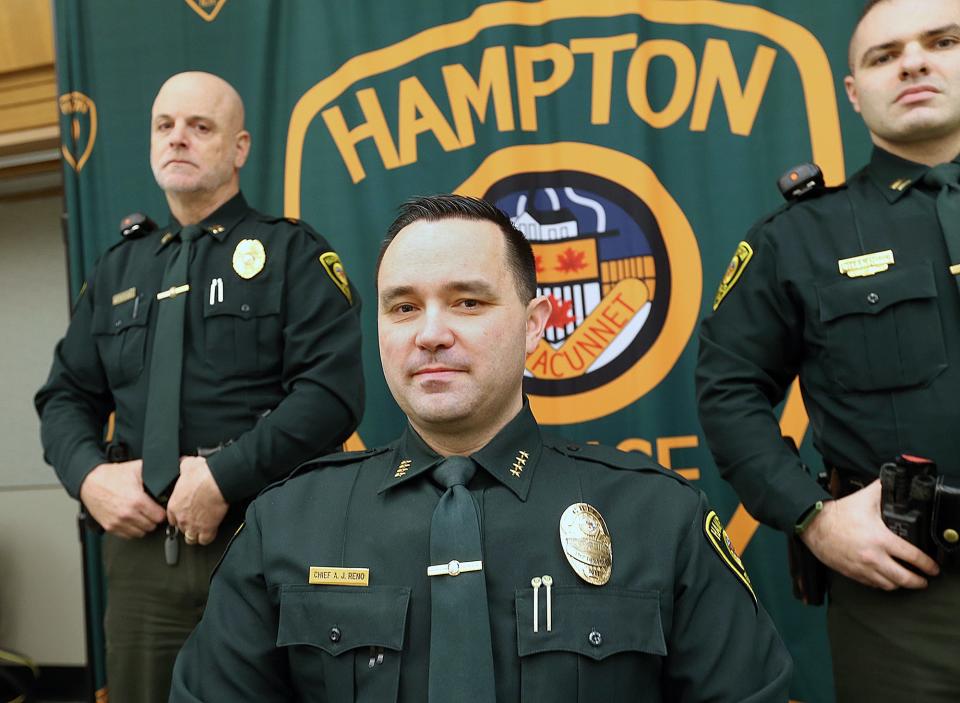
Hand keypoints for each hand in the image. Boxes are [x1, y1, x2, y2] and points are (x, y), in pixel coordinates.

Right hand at [79, 460, 165, 537]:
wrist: (90, 482)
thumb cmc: (112, 476)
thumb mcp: (136, 469)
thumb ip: (155, 471)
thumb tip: (172, 468)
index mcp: (137, 501)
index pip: (160, 517)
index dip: (162, 512)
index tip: (160, 508)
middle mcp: (127, 514)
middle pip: (152, 526)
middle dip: (154, 519)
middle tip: (152, 511)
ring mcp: (118, 522)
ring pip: (141, 533)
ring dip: (144, 525)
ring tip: (143, 515)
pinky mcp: (110, 527)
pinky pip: (128, 536)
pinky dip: (132, 530)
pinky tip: (133, 520)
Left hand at [166, 456, 228, 545]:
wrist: (217, 481)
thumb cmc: (203, 474)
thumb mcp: (187, 465)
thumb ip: (183, 467)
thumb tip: (184, 463)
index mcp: (174, 504)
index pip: (171, 518)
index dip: (178, 517)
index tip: (184, 515)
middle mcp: (182, 517)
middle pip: (181, 529)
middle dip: (188, 526)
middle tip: (195, 521)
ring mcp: (194, 525)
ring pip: (190, 538)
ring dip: (195, 535)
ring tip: (200, 531)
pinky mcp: (207, 528)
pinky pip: (205, 540)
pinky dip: (208, 537)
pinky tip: (211, 532)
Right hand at [800, 479, 938, 589]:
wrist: (814, 524)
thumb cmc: (838, 513)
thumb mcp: (864, 499)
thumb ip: (882, 490)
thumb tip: (892, 482)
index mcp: (880, 538)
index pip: (912, 557)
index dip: (927, 564)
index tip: (933, 567)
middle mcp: (873, 556)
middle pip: (904, 578)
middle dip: (919, 581)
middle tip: (924, 580)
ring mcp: (862, 567)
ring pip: (889, 585)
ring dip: (900, 584)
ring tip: (906, 580)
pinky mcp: (852, 573)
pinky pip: (873, 585)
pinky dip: (882, 584)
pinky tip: (885, 578)